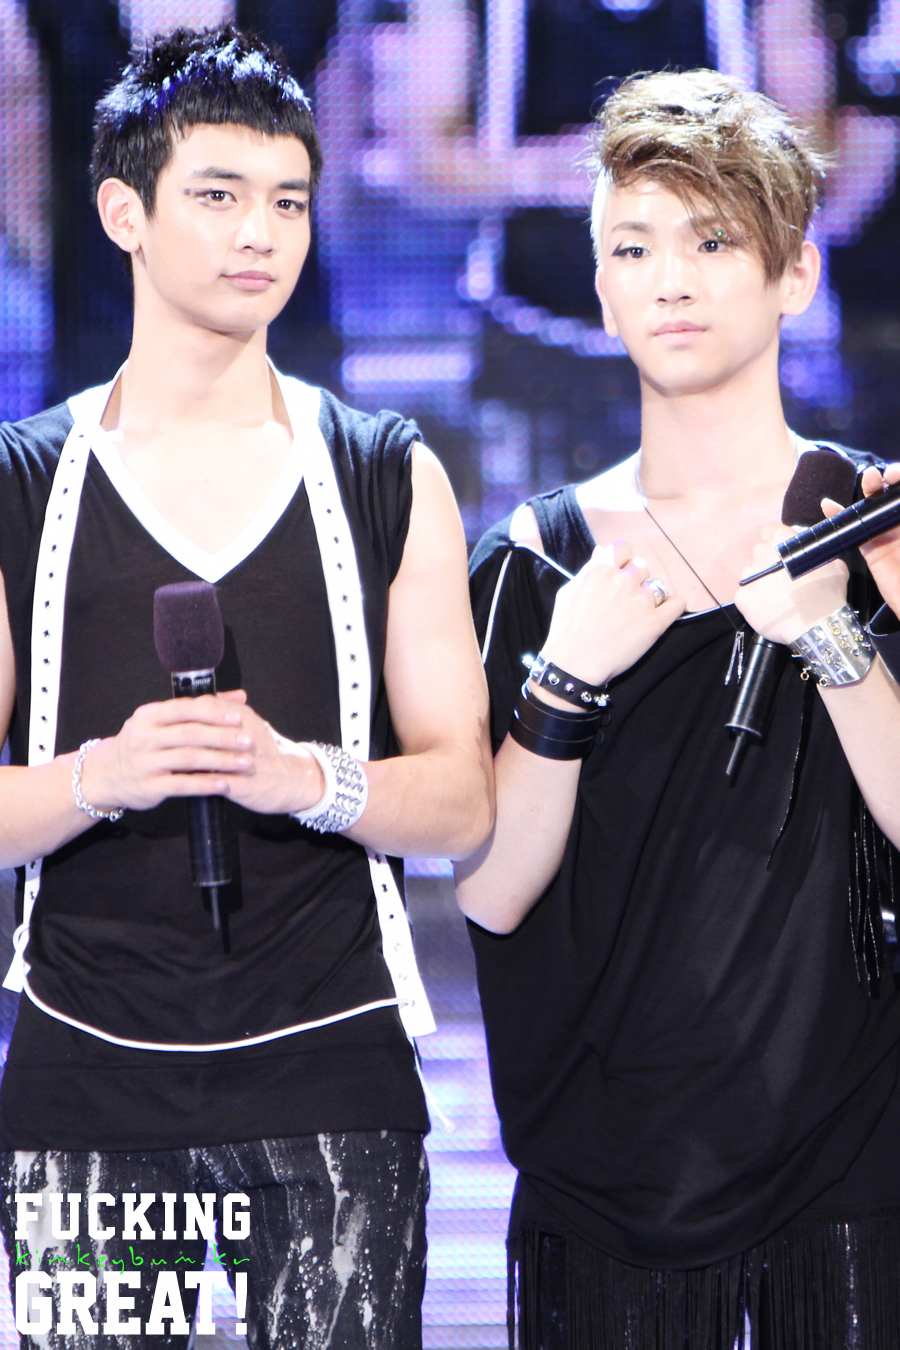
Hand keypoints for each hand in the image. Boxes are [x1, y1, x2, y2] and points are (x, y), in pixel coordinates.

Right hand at [78, 691, 324, 815]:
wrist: (106, 775)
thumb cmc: (143, 745)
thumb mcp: (161, 722)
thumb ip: (200, 708)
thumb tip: (239, 696)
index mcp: (148, 715)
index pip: (184, 708)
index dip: (213, 713)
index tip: (238, 718)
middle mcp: (144, 737)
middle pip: (190, 734)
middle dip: (223, 737)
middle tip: (248, 741)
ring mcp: (145, 762)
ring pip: (188, 759)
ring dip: (220, 760)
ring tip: (244, 762)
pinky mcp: (148, 787)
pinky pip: (181, 784)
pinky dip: (205, 784)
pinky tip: (224, 783)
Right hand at [540, 541, 684, 685]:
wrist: (574, 664)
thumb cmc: (566, 629)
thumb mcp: (568, 592)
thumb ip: (589, 570)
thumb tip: (602, 551)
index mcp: (601, 569)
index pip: (624, 548)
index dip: (622, 560)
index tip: (619, 573)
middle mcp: (624, 580)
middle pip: (641, 567)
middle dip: (635, 580)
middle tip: (624, 600)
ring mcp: (642, 600)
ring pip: (657, 586)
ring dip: (649, 596)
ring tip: (636, 614)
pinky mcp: (655, 622)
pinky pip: (676, 603)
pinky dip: (672, 606)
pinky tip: (662, 613)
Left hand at [735, 525, 848, 643]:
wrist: (816, 624)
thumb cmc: (827, 593)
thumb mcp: (833, 563)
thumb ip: (817, 552)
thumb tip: (814, 550)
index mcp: (781, 540)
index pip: (770, 531)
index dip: (777, 542)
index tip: (783, 554)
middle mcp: (761, 553)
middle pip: (759, 553)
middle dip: (769, 563)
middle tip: (783, 579)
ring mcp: (749, 576)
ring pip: (750, 574)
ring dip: (760, 581)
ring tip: (777, 596)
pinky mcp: (742, 597)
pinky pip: (745, 595)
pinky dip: (754, 601)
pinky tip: (769, 608)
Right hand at [825, 462, 899, 614]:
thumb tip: (897, 499)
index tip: (896, 477)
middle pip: (892, 496)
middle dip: (887, 481)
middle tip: (883, 477)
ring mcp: (889, 536)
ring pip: (875, 508)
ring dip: (868, 491)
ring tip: (868, 480)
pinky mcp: (873, 550)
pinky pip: (856, 530)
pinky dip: (841, 518)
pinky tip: (830, 506)